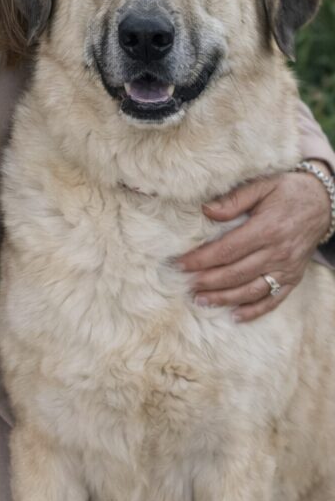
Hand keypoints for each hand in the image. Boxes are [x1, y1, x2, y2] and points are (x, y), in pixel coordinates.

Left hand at [178, 167, 331, 321]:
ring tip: (201, 300)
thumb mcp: (262, 185)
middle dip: (207, 281)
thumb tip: (206, 210)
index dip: (202, 259)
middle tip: (184, 285)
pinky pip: (274, 299)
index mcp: (266, 229)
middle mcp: (277, 252)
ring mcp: (287, 268)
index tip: (181, 264)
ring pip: (251, 290)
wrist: (323, 203)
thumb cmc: (287, 191)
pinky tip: (235, 316)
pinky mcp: (294, 277)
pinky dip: (255, 310)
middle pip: (236, 273)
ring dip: (224, 299)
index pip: (227, 249)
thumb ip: (234, 199)